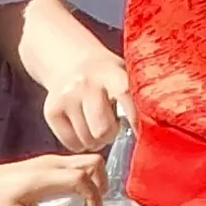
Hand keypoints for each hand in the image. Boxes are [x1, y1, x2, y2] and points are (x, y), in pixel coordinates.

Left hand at [0, 152, 103, 205]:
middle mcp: (51, 163)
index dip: (94, 196)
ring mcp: (50, 160)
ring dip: (95, 179)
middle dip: (102, 182)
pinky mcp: (46, 162)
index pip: (82, 178)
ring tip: (89, 202)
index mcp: (45, 176)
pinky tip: (75, 196)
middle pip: (92, 162)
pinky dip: (85, 176)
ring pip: (86, 160)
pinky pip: (76, 163)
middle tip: (96, 205)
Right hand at [11, 0, 129, 152]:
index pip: (126, 96)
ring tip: (98, 125)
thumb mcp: (125, 74)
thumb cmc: (107, 75)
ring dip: (96, 140)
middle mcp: (86, 84)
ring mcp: (66, 98)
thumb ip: (137, 96)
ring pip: (87, 139)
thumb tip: (154, 126)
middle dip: (111, 135)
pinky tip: (84, 128)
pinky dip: (80, 143)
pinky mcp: (51, 111)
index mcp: (112, 73)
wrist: (71, 62)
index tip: (143, 133)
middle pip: (102, 129)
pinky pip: (71, 143)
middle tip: (113, 128)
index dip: (136, 118)